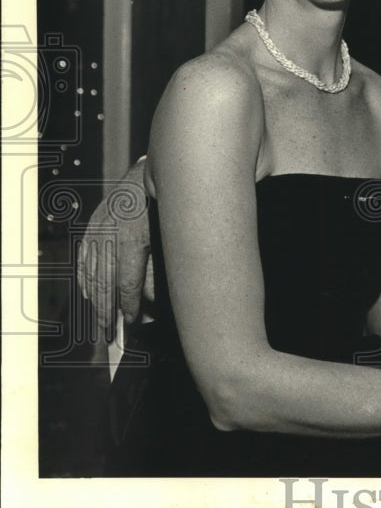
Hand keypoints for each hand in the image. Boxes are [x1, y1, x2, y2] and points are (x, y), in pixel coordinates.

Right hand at [77, 158, 153, 327]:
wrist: (147, 176)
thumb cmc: (164, 207)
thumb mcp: (168, 238)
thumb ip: (158, 268)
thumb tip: (152, 298)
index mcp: (131, 240)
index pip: (127, 283)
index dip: (128, 306)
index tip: (130, 322)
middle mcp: (110, 236)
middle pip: (105, 283)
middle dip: (107, 310)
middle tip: (109, 332)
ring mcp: (98, 230)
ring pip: (91, 272)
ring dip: (95, 298)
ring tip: (99, 318)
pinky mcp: (92, 226)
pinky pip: (84, 257)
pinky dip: (86, 278)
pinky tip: (89, 293)